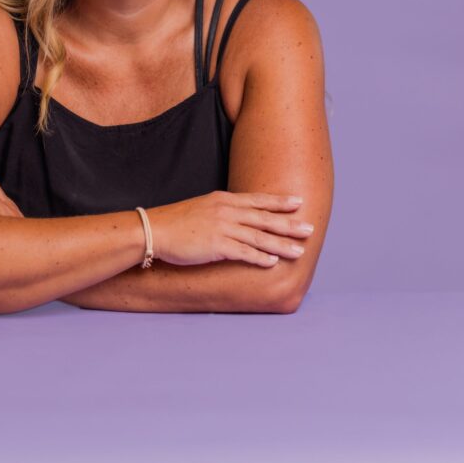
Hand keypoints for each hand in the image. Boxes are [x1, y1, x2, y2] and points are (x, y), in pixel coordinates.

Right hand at [146, 190, 313, 267]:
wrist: (153, 230)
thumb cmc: (175, 221)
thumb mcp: (202, 207)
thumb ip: (222, 211)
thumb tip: (238, 219)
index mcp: (223, 199)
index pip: (257, 200)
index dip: (279, 201)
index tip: (298, 202)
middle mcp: (225, 211)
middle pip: (264, 217)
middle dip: (289, 224)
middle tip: (310, 228)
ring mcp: (221, 227)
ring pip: (258, 236)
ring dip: (281, 244)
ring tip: (299, 250)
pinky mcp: (215, 245)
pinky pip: (243, 252)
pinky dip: (260, 257)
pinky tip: (273, 262)